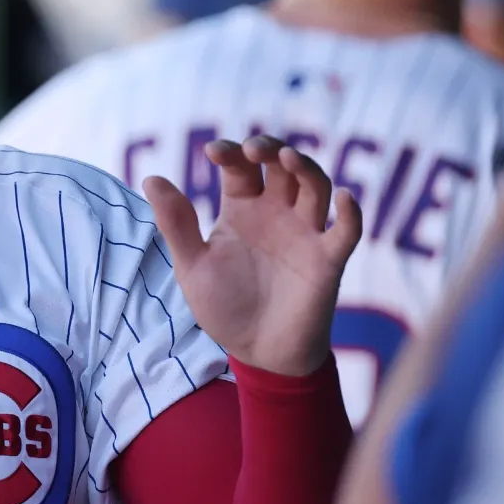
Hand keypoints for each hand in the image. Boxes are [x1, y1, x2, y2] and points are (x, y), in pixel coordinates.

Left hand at [145, 135, 362, 375]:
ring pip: (315, 186)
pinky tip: (345, 197)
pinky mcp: (328, 260)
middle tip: (253, 150)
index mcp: (241, 209)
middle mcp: (276, 213)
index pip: (240, 167)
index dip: (231, 152)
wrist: (257, 353)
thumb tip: (151, 179)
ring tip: (288, 158)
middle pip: (281, 166)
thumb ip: (176, 225)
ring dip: (306, 168)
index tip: (213, 151)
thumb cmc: (225, 307)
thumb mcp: (193, 266)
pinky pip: (347, 231)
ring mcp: (304, 234)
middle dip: (270, 150)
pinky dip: (352, 213)